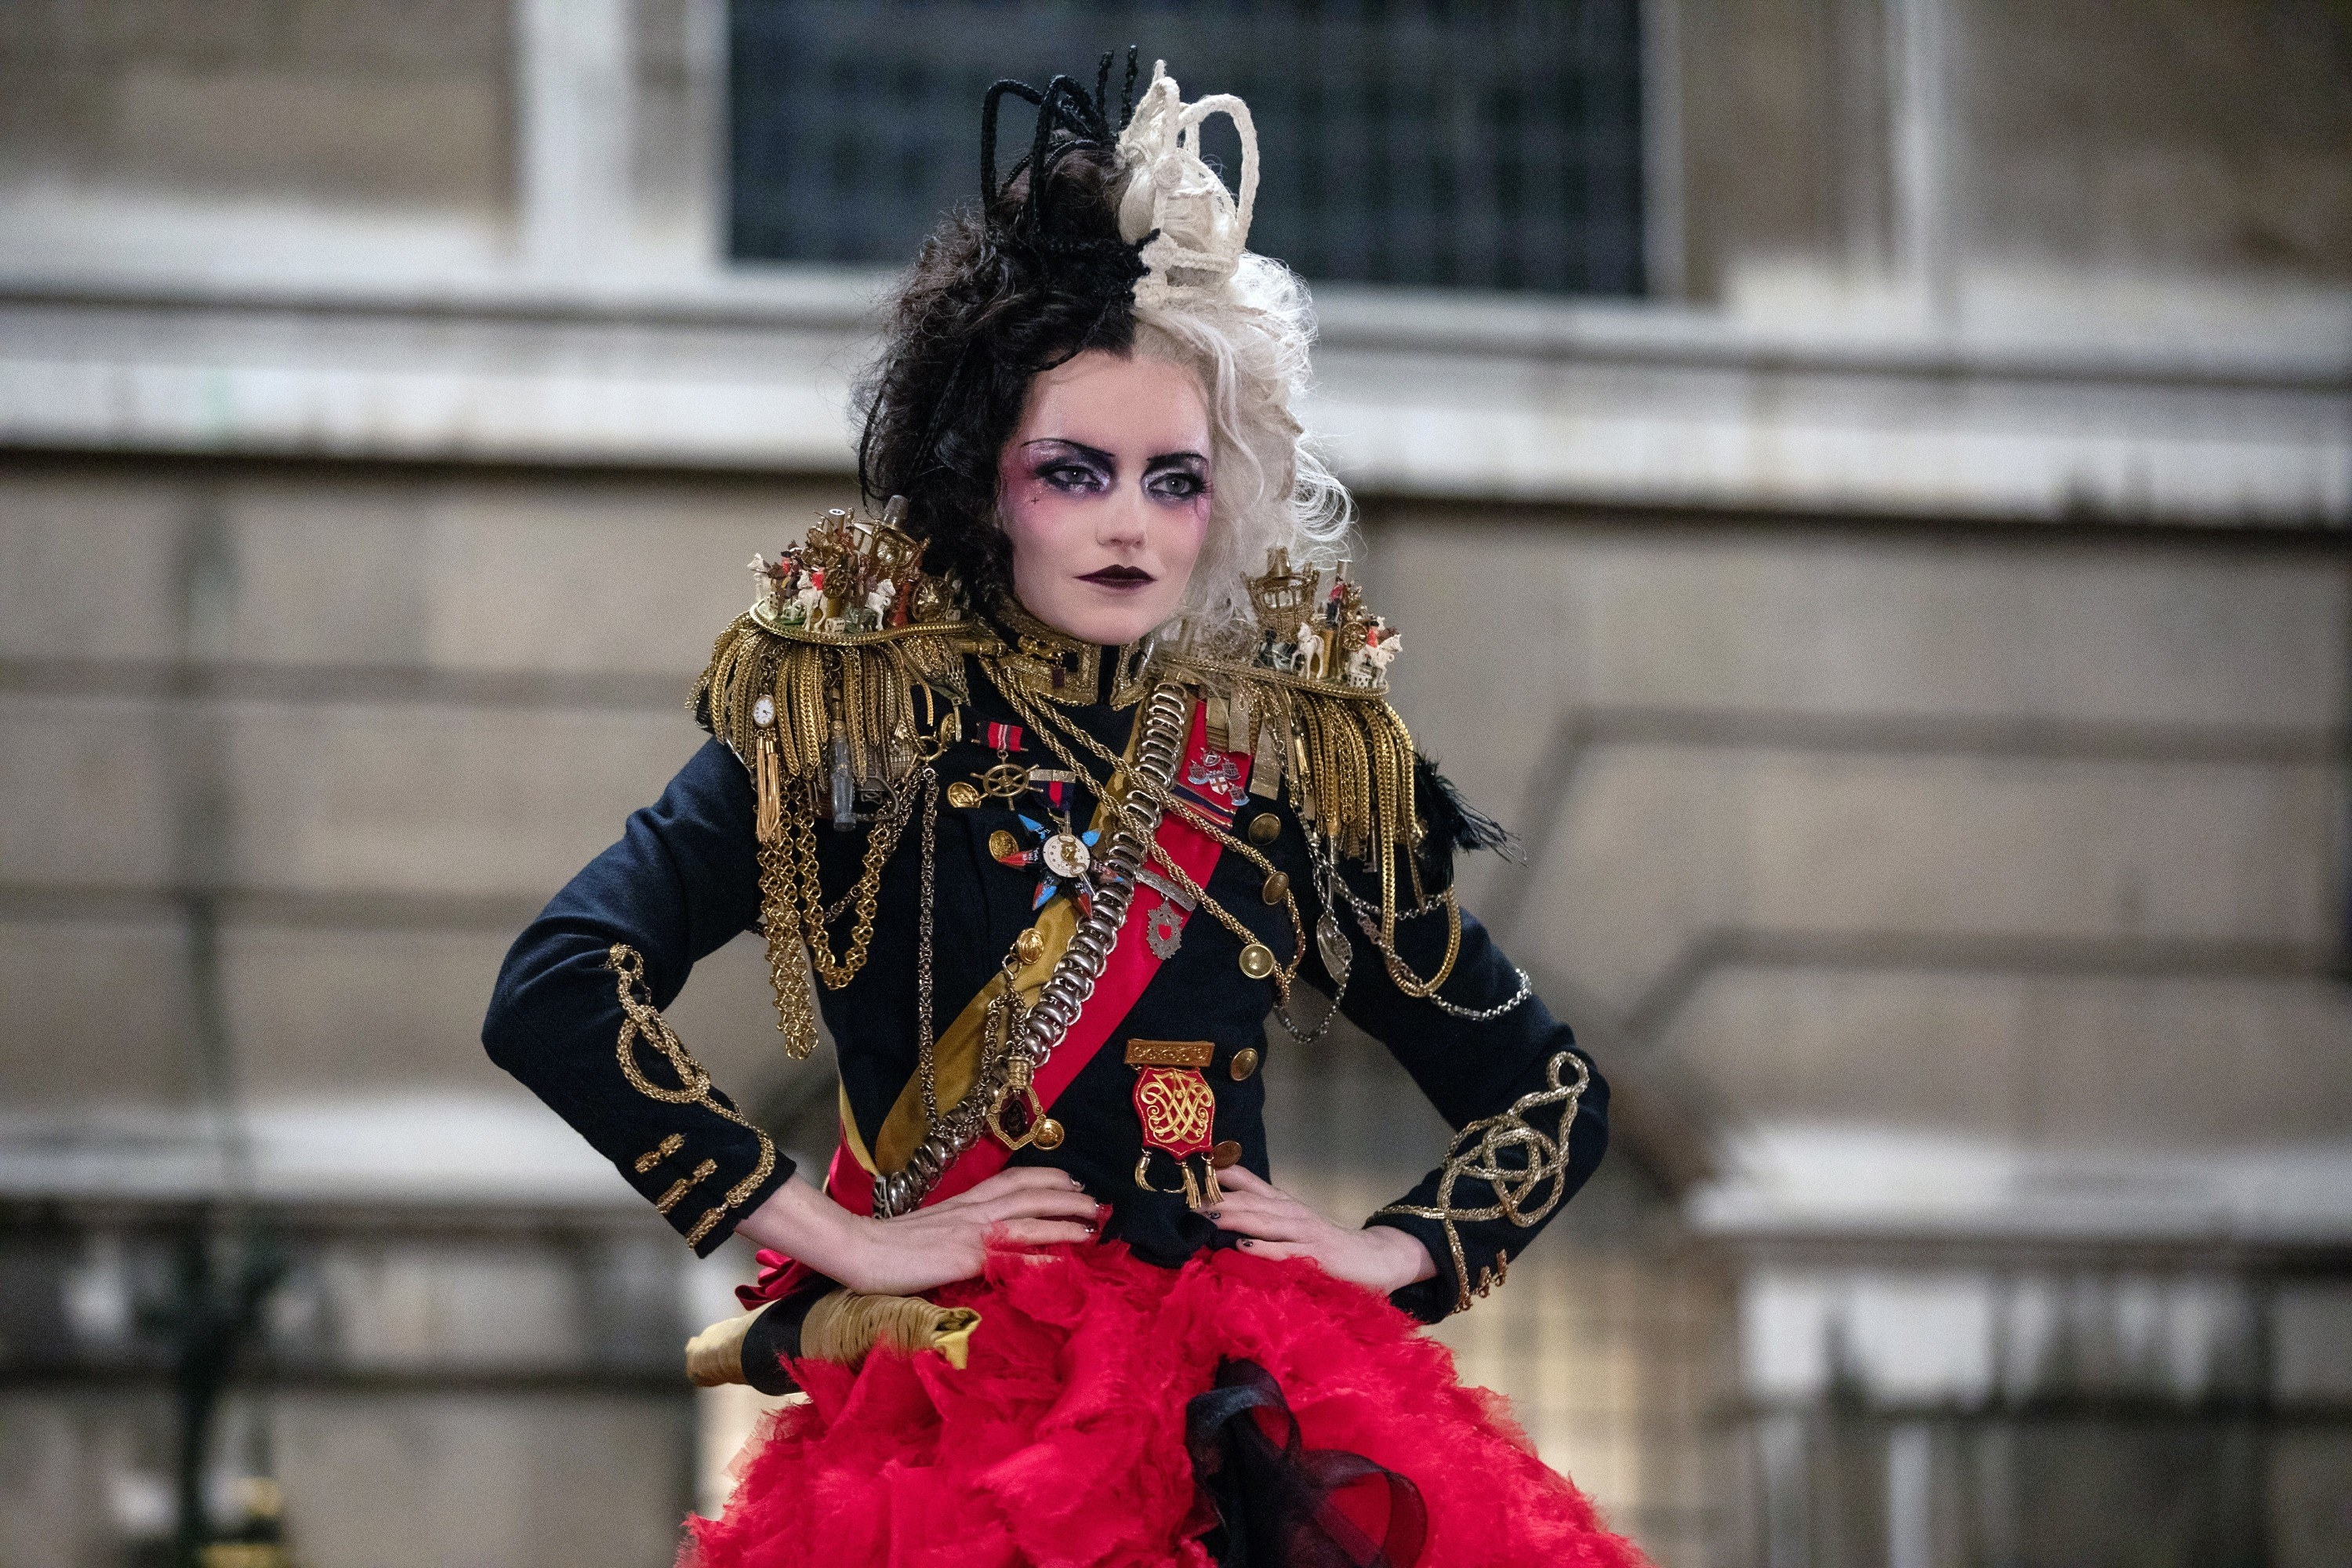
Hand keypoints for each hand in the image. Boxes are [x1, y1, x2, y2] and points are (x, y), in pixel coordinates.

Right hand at [732, 1168, 1103, 1296]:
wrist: (857, 1250)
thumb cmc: (885, 1247)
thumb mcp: (929, 1231)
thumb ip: (955, 1231)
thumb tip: (976, 1241)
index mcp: (963, 1203)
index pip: (1012, 1181)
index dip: (1044, 1179)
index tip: (1070, 1180)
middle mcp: (974, 1210)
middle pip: (1030, 1193)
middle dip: (1066, 1195)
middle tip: (1095, 1200)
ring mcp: (973, 1231)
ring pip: (1031, 1216)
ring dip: (1067, 1219)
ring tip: (1094, 1222)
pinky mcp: (968, 1255)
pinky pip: (1015, 1252)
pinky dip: (1045, 1253)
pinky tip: (1068, 1259)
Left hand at [1205, 1165, 1436, 1294]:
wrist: (1377, 1258)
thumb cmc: (1326, 1246)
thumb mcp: (1292, 1227)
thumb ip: (1260, 1223)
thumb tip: (1216, 1219)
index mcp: (1282, 1204)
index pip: (1247, 1182)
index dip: (1218, 1174)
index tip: (1187, 1170)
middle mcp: (1291, 1213)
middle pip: (1249, 1200)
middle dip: (1216, 1198)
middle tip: (1183, 1198)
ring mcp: (1305, 1233)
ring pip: (1264, 1221)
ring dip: (1234, 1217)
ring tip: (1206, 1215)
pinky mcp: (1318, 1256)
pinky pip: (1287, 1252)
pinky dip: (1264, 1249)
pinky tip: (1244, 1247)